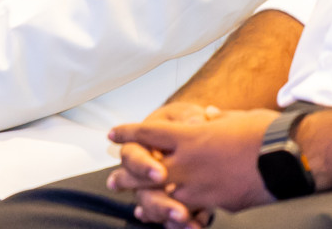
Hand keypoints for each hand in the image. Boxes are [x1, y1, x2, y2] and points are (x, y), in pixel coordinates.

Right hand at [104, 101, 217, 226]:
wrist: (199, 135)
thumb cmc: (184, 122)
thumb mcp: (186, 113)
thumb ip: (188, 118)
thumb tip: (196, 121)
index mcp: (140, 146)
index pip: (132, 156)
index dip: (142, 166)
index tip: (160, 173)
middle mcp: (142, 172)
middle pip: (140, 191)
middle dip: (159, 202)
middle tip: (178, 210)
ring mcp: (154, 190)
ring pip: (154, 209)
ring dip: (170, 217)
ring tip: (187, 220)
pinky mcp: (169, 203)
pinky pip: (170, 220)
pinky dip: (183, 224)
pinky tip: (196, 223)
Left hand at [109, 108, 276, 225]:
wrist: (285, 157)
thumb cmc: (264, 132)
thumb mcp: (236, 117)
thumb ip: (216, 118)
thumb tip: (208, 114)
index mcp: (191, 135)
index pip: (149, 133)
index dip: (129, 133)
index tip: (114, 134)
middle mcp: (188, 161)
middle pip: (145, 168)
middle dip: (127, 173)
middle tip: (113, 179)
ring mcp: (198, 185)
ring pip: (161, 194)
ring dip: (145, 198)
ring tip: (135, 203)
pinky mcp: (212, 203)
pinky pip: (186, 210)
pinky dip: (174, 214)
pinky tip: (168, 219)